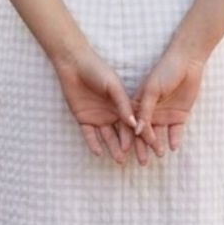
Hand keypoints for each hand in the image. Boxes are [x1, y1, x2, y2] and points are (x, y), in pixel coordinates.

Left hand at [51, 44, 138, 163]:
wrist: (74, 65)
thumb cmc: (97, 71)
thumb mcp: (113, 87)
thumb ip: (123, 105)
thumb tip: (134, 125)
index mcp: (122, 105)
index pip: (133, 123)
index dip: (140, 135)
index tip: (149, 146)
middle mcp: (112, 113)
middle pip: (122, 133)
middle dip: (129, 146)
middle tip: (137, 159)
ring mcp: (98, 117)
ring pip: (107, 137)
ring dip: (113, 147)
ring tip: (119, 159)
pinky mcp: (84, 119)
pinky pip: (89, 135)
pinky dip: (93, 143)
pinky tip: (99, 152)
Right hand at [131, 42, 207, 159]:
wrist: (188, 62)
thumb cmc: (165, 71)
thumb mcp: (152, 90)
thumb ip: (145, 111)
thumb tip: (138, 131)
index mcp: (139, 104)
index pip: (132, 124)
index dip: (129, 138)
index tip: (126, 151)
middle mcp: (150, 112)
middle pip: (145, 133)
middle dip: (143, 147)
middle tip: (142, 162)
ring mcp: (165, 114)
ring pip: (159, 135)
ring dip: (158, 145)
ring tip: (158, 156)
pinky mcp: (179, 115)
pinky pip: (176, 131)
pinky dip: (174, 139)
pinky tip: (172, 147)